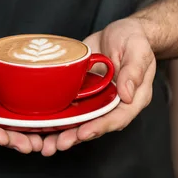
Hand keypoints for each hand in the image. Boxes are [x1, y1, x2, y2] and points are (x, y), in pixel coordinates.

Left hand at [41, 18, 155, 155]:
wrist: (119, 32)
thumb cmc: (133, 39)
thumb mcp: (137, 50)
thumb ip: (133, 71)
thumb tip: (127, 94)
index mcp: (131, 98)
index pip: (117, 118)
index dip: (99, 127)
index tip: (83, 133)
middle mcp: (112, 103)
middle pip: (95, 125)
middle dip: (76, 137)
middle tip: (58, 144)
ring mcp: (95, 99)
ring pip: (79, 120)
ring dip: (63, 133)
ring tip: (45, 144)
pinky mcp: (81, 91)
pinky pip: (69, 106)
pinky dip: (56, 117)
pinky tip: (40, 125)